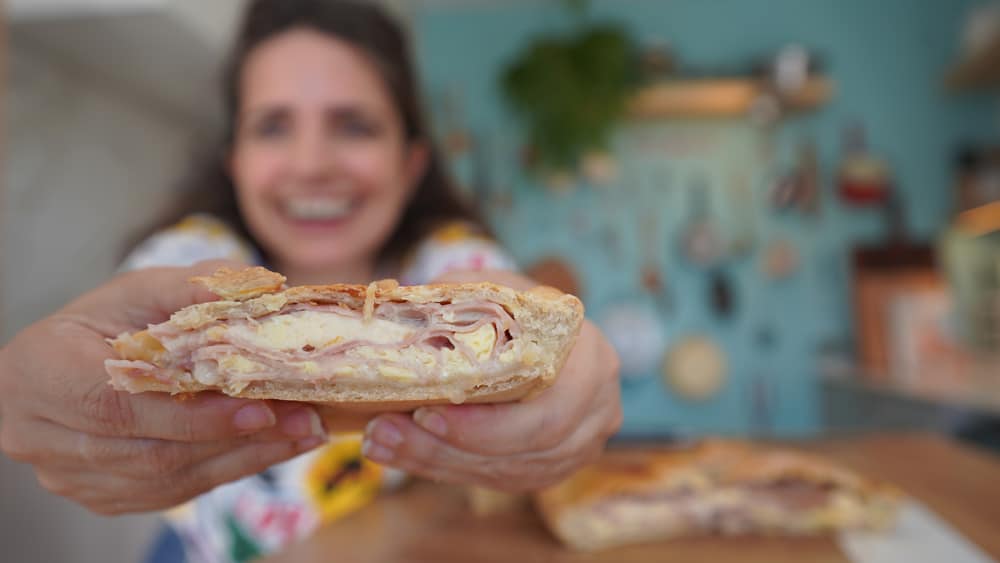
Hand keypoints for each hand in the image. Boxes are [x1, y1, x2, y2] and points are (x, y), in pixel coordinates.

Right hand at [0, 261, 326, 514]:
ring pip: (166, 480)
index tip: (260, 409)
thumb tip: (265, 289)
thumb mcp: (138, 291)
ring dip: (243, 460)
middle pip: (152, 453)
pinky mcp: (100, 495)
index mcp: (44, 374)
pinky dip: (226, 471)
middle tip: (304, 420)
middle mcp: (45, 436)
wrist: (61, 362)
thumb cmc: (98, 322)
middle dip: (237, 439)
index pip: (122, 408)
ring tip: (301, 434)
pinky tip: (271, 450)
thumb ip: (192, 289)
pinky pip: (170, 493)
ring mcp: (70, 475)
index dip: (194, 416)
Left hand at [360, 270, 621, 491]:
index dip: (484, 426)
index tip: (423, 412)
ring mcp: (582, 445)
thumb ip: (457, 298)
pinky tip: (406, 454)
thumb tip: (399, 308)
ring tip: (381, 443)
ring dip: (437, 463)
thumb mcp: (493, 289)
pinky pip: (502, 480)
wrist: (545, 331)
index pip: (544, 414)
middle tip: (384, 432)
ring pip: (507, 472)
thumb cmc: (518, 306)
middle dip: (446, 448)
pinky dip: (450, 469)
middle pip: (523, 452)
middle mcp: (597, 408)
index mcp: (591, 359)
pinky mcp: (555, 466)